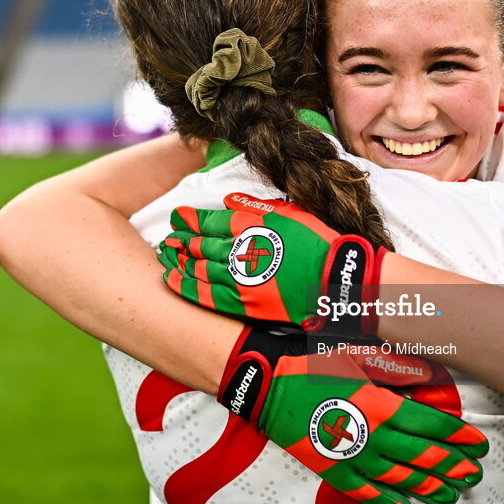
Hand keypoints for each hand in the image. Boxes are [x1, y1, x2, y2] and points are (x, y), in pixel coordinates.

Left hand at [158, 193, 384, 333]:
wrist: (336, 279)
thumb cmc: (319, 242)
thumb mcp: (290, 213)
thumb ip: (256, 207)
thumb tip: (228, 200)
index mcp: (251, 225)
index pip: (209, 220)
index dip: (189, 219)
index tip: (177, 217)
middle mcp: (240, 250)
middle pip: (200, 244)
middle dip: (180, 240)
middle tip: (168, 238)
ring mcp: (240, 278)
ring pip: (198, 268)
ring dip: (179, 261)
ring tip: (167, 256)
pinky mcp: (244, 303)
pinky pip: (207, 294)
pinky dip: (187, 286)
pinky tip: (173, 280)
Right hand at [220, 325, 487, 503]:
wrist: (271, 387)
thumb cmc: (315, 364)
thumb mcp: (359, 356)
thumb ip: (397, 368)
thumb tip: (429, 375)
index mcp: (382, 405)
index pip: (431, 424)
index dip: (457, 435)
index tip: (477, 443)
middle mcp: (373, 436)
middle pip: (423, 455)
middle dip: (452, 465)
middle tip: (474, 473)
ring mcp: (354, 457)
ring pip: (401, 478)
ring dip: (429, 486)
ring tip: (451, 495)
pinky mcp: (333, 470)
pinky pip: (366, 492)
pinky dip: (387, 501)